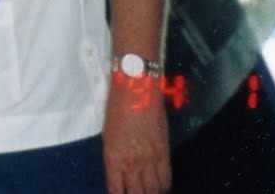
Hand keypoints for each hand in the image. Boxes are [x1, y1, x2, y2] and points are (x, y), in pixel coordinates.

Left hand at [103, 73, 170, 193]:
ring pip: (153, 190)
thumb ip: (115, 157)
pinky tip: (161, 188)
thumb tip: (120, 173)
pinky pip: (166, 177)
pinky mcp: (164, 152)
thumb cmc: (116, 109)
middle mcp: (132, 163)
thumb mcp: (108, 136)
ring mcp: (149, 159)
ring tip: (149, 193)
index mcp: (113, 158)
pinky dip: (164, 186)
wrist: (136, 90)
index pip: (116, 190)